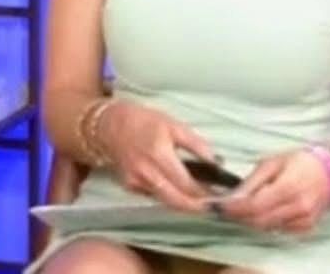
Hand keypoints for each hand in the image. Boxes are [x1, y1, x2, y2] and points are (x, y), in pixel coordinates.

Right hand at [97, 99, 215, 212]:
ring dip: (183, 203)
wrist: (111, 125)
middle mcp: (146, 173)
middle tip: (211, 205)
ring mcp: (136, 182)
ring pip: (165, 201)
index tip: (217, 195)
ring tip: (199, 199)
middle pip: (175, 201)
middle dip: (195, 207)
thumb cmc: (146, 121)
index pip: (185, 184)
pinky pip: (153, 195)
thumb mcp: (175, 125)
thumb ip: (196, 144)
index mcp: (159, 154)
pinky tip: (176, 189)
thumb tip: (215, 162)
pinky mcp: (130, 186)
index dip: (203, 193)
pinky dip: (167, 195)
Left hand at [219, 149, 329, 232]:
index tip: (220, 205)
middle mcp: (297, 207)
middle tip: (228, 207)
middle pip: (259, 220)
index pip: (254, 206)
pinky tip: (267, 210)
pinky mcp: (306, 227)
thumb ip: (253, 181)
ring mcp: (303, 220)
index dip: (234, 208)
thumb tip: (234, 197)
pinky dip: (268, 222)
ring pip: (268, 228)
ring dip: (253, 220)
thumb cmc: (299, 161)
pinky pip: (280, 230)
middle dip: (240, 216)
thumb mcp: (272, 162)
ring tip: (245, 206)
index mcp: (288, 187)